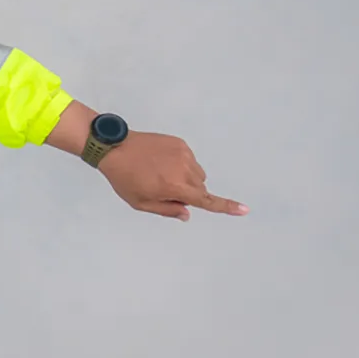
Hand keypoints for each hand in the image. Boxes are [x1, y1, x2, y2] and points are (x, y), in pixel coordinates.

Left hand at [97, 132, 247, 220]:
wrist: (114, 147)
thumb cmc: (125, 179)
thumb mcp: (141, 203)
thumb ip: (167, 210)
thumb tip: (187, 214)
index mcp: (175, 186)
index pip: (206, 201)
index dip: (226, 207)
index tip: (244, 210)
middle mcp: (184, 169)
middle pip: (200, 188)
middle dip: (189, 194)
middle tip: (163, 190)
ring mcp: (183, 154)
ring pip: (197, 174)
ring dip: (186, 179)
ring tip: (160, 174)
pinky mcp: (180, 143)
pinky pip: (189, 160)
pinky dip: (181, 165)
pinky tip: (160, 162)